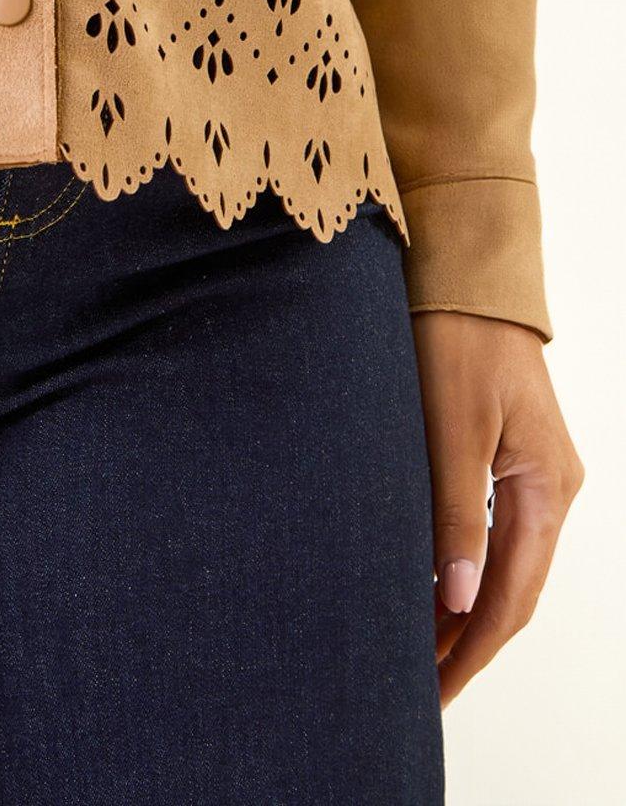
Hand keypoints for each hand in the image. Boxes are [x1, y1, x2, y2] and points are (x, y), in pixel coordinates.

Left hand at [411, 310, 582, 706]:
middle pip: (512, 589)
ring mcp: (532, 471)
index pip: (512, 596)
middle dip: (466, 643)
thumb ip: (458, 514)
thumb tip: (461, 600)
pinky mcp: (506, 453)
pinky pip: (491, 531)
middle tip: (418, 691)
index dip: (472, 651)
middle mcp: (550, 487)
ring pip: (502, 564)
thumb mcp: (452, 427)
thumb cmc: (456, 337)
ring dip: (462, 610)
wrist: (464, 272)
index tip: (433, 692)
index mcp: (548, 487)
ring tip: (415, 653)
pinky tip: (428, 587)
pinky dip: (461, 567)